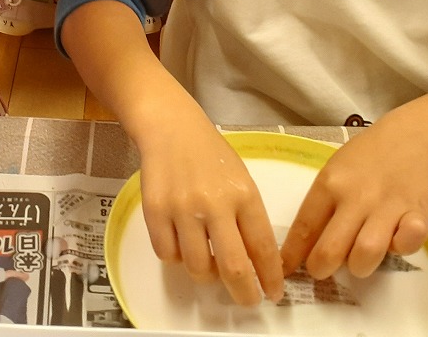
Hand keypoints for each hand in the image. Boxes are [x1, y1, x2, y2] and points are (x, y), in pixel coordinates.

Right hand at [135, 107, 284, 304]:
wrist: (171, 127)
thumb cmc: (210, 155)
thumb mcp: (241, 179)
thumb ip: (248, 218)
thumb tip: (257, 263)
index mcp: (244, 194)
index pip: (263, 248)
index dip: (270, 278)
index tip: (273, 293)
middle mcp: (215, 203)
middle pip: (233, 267)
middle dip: (244, 293)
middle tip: (247, 299)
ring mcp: (183, 208)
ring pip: (197, 267)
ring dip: (206, 274)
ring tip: (207, 261)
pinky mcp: (155, 210)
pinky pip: (168, 255)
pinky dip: (176, 257)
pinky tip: (182, 242)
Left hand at [280, 119, 427, 279]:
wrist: (410, 138)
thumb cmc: (365, 160)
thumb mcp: (334, 172)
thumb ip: (321, 207)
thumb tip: (300, 249)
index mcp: (330, 184)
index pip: (304, 228)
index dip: (292, 256)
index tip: (284, 272)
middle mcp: (356, 196)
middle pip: (330, 250)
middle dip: (322, 269)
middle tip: (325, 268)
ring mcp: (388, 205)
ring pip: (365, 254)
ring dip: (359, 265)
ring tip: (359, 257)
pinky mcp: (418, 213)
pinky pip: (406, 244)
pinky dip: (399, 248)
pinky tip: (395, 238)